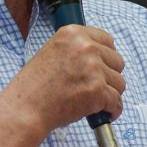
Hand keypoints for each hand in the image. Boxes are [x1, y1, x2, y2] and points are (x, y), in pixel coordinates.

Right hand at [9, 24, 125, 132]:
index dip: (106, 56)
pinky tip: (103, 113)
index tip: (101, 66)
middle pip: (117, 61)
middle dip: (109, 76)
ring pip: (120, 82)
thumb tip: (99, 58)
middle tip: (95, 86)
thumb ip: (76, 50)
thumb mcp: (52, 52)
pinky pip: (116, 102)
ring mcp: (93, 68)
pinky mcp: (98, 90)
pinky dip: (112, 110)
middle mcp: (86, 47)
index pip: (107, 40)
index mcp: (73, 34)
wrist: (26, 106)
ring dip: (110, 93)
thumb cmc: (34, 85)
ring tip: (95, 101)